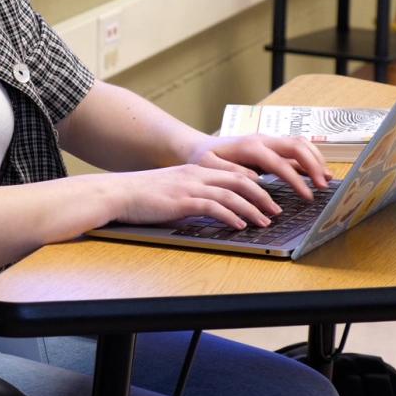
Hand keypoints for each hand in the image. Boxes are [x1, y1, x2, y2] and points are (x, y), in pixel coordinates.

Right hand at [111, 163, 286, 229]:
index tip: (267, 194)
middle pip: (239, 180)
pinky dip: (231, 216)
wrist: (119, 193)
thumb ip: (191, 195)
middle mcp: (196, 175)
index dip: (254, 183)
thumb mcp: (172, 190)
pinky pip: (213, 207)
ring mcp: (190, 187)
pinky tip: (240, 225)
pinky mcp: (182, 201)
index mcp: (195, 170)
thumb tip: (207, 210)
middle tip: (276, 209)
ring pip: (231, 193)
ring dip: (252, 208)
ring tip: (265, 221)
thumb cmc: (142, 195)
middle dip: (261, 195)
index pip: (232, 172)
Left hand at [186, 133, 331, 200]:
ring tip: (327, 178)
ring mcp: (268, 141)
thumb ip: (230, 171)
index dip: (296, 180)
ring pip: (299, 143)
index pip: (280, 162)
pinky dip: (309, 158)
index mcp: (250, 147)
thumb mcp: (208, 166)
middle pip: (296, 146)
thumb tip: (256, 180)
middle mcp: (262, 140)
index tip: (307, 196)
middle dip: (313, 165)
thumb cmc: (203, 158)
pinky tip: (318, 172)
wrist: (199, 146)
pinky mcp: (270, 146)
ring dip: (315, 159)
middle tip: (324, 186)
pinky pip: (295, 148)